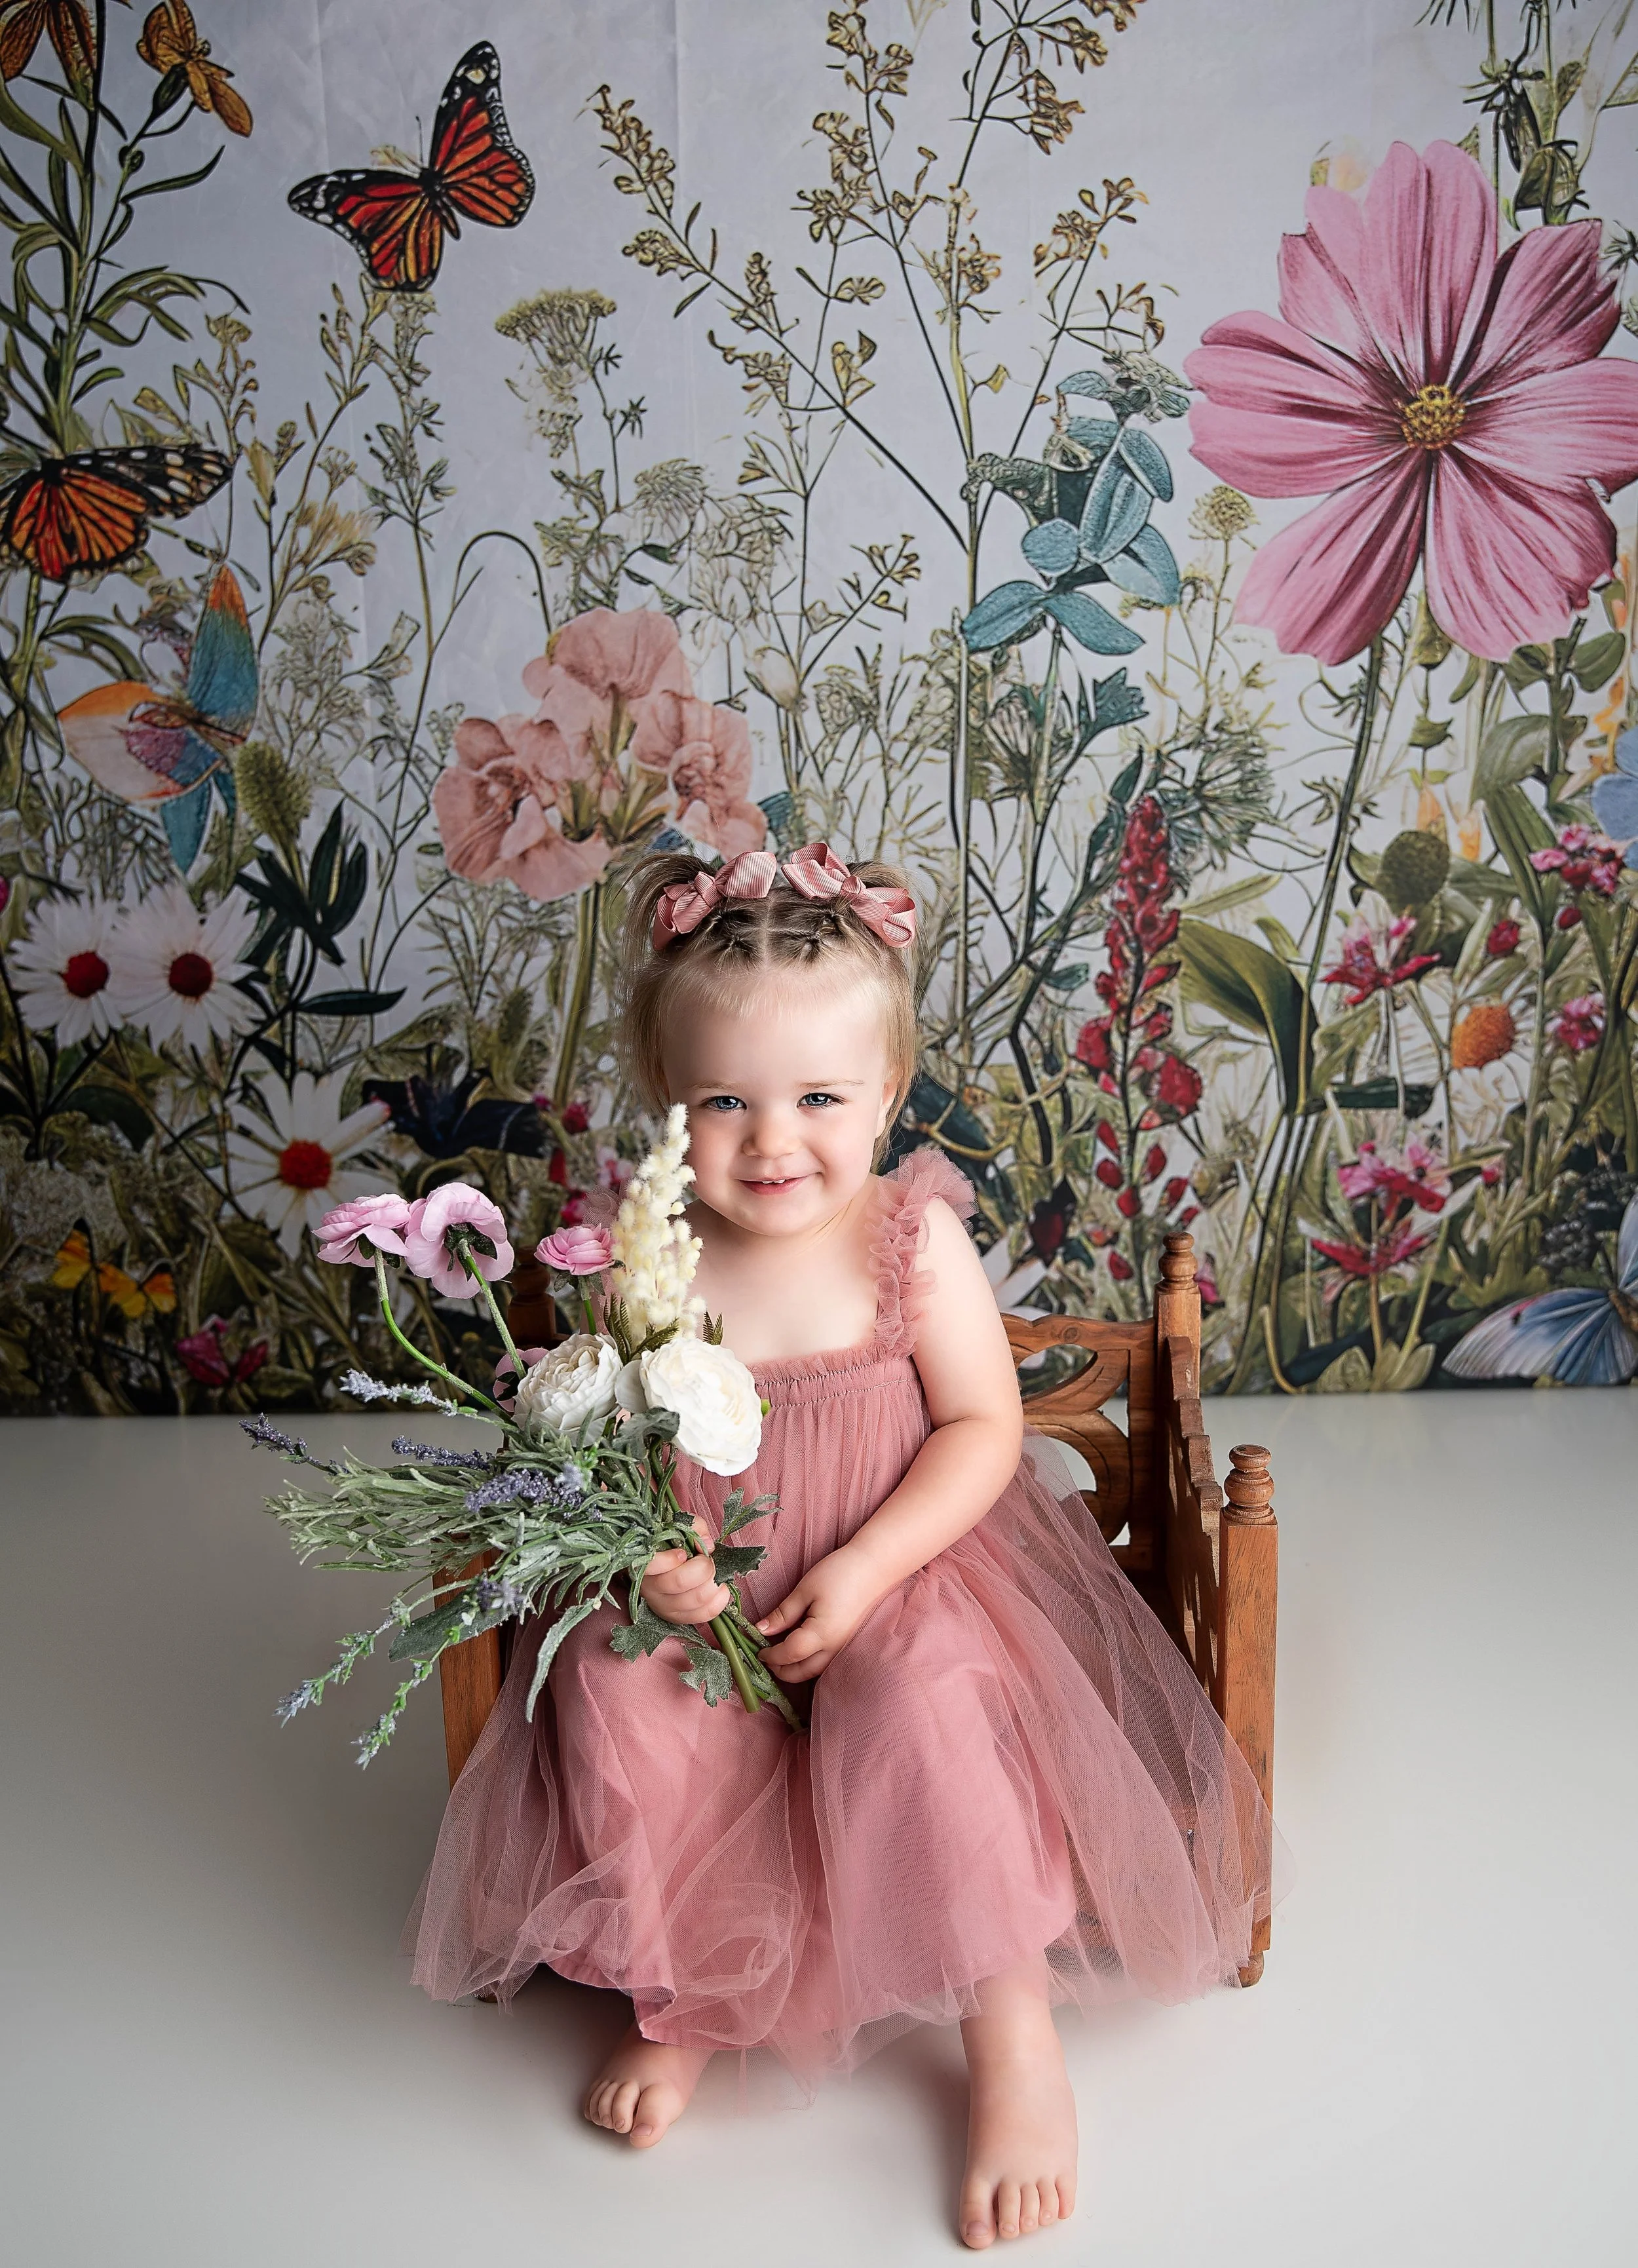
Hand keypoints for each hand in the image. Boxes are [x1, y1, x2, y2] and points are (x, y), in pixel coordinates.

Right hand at [640, 1533, 731, 1625]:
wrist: (667, 1563)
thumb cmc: (671, 1545)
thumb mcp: (679, 1526)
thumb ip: (694, 1527)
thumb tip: (707, 1544)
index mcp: (644, 1563)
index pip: (651, 1566)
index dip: (670, 1559)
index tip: (682, 1553)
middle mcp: (650, 1588)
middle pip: (680, 1582)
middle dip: (703, 1567)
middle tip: (707, 1560)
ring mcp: (663, 1606)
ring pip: (695, 1599)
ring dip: (713, 1583)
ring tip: (714, 1573)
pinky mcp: (677, 1617)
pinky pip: (703, 1614)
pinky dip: (718, 1601)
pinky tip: (720, 1589)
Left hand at [755, 1547, 885, 1682]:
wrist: (875, 1565)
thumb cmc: (839, 1572)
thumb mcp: (805, 1590)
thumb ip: (783, 1614)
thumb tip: (761, 1630)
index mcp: (821, 1635)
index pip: (789, 1655)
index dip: (770, 1656)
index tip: (757, 1649)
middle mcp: (834, 1648)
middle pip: (802, 1672)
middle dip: (780, 1670)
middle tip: (765, 1657)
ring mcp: (843, 1647)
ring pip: (815, 1671)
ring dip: (795, 1669)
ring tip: (779, 1655)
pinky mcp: (848, 1642)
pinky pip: (825, 1662)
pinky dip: (809, 1662)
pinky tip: (801, 1649)